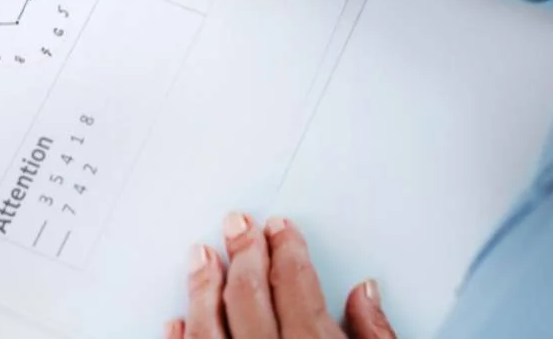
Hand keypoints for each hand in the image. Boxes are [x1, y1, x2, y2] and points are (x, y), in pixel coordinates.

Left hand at [167, 214, 396, 338]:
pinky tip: (177, 321)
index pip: (294, 285)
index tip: (279, 228)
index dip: (286, 250)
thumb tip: (366, 295)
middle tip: (237, 225)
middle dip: (244, 254)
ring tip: (200, 257)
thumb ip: (375, 335)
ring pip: (209, 327)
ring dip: (203, 288)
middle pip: (249, 297)